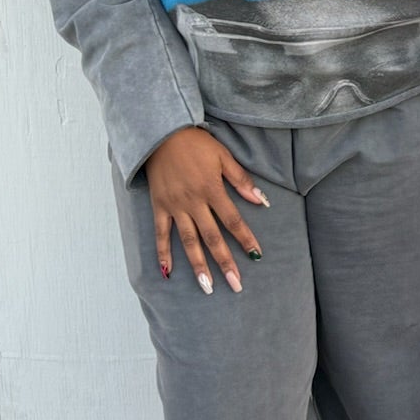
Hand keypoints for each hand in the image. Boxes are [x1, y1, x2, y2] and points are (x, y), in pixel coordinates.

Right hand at [146, 127, 267, 294]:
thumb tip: (260, 201)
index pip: (233, 220)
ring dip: (198, 265)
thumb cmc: (196, 144)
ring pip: (188, 241)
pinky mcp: (158, 206)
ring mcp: (174, 206)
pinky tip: (167, 272)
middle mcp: (193, 201)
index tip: (256, 256)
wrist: (161, 133)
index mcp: (212, 189)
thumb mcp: (223, 156)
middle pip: (212, 237)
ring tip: (207, 286)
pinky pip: (161, 233)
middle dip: (225, 262)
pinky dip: (163, 253)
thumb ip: (240, 180)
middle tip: (236, 284)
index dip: (245, 238)